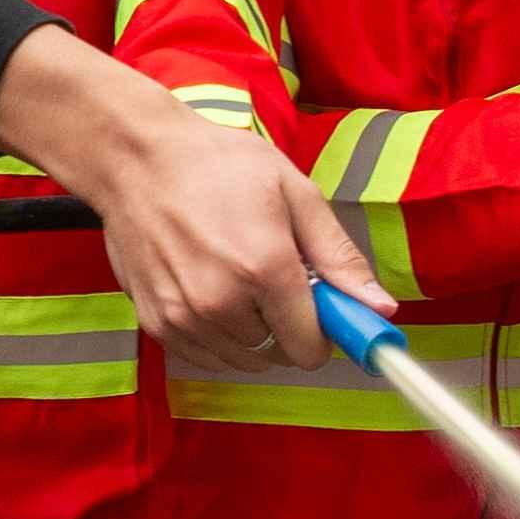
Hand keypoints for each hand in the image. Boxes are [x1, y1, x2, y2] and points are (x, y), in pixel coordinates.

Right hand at [0, 33, 380, 372]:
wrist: (136, 159)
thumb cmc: (219, 165)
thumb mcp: (293, 192)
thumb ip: (338, 256)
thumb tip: (383, 310)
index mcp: (264, 268)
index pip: (311, 347)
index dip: (324, 331)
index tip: (319, 306)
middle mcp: (221, 302)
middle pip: (279, 355)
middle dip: (287, 327)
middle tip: (274, 281)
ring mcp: (184, 317)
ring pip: (243, 360)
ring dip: (253, 334)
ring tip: (239, 282)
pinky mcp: (156, 324)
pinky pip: (205, 357)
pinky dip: (218, 338)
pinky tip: (212, 294)